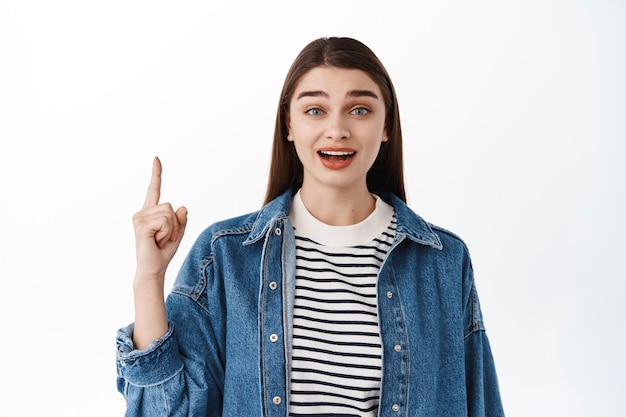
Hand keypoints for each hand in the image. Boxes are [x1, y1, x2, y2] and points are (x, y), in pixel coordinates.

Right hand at [132, 157, 187, 279]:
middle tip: (164, 238)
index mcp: (150, 213)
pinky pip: (165, 221)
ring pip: (169, 213)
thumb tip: (182, 207)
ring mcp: (139, 218)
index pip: (154, 190)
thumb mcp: (178, 233)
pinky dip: (168, 233)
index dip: (156, 174)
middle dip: (175, 224)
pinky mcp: (141, 224)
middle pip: (170, 206)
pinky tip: (156, 241)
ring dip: (171, 230)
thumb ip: (180, 220)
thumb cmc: (163, 252)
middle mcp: (142, 212)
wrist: (153, 269)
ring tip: (160, 240)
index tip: (156, 158)